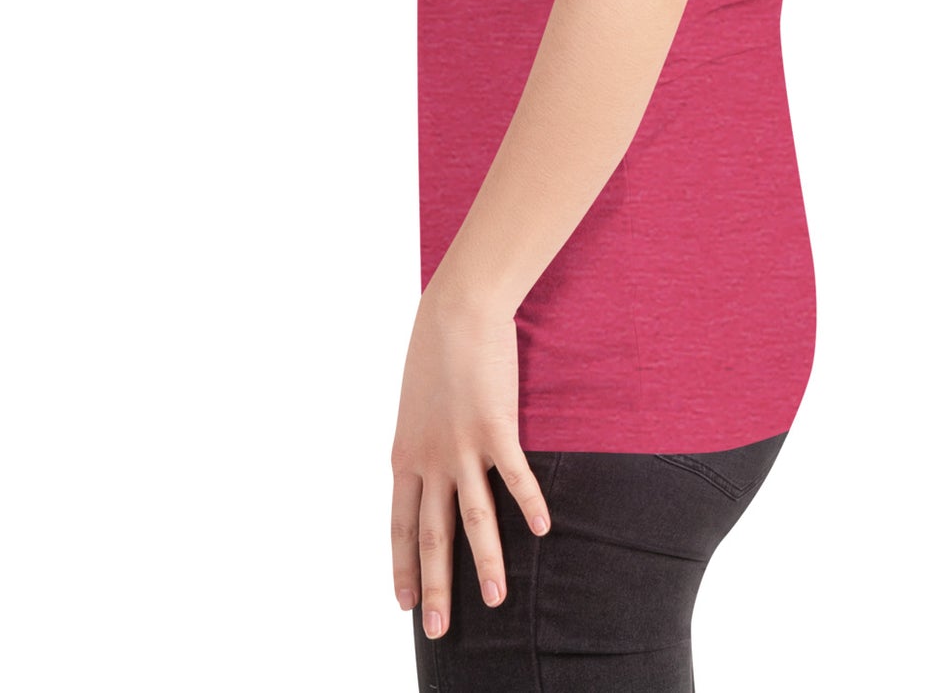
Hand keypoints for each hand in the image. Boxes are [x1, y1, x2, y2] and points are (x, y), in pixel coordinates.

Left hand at [390, 277, 551, 638]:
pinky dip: (529, 504)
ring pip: (473, 517)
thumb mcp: (415, 404)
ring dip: (485, 561)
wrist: (454, 310)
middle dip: (435, 586)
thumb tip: (427, 465)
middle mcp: (429, 458)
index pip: (399, 525)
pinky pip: (514, 477)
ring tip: (495, 600)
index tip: (403, 604)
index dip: (402, 566)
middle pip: (431, 535)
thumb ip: (421, 440)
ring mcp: (462, 446)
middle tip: (436, 630)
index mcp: (405, 455)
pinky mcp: (494, 427)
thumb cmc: (435, 349)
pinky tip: (542, 530)